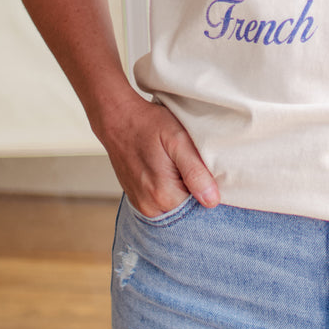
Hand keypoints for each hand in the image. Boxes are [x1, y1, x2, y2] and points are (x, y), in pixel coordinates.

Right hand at [96, 91, 219, 217]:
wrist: (117, 119)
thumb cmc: (148, 125)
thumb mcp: (178, 140)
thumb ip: (195, 172)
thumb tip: (211, 201)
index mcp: (163, 195)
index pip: (200, 208)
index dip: (207, 190)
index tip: (202, 170)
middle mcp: (149, 207)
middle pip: (187, 210)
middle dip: (193, 191)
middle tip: (187, 163)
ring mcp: (141, 204)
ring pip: (174, 207)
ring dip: (181, 191)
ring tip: (175, 166)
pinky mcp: (136, 199)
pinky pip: (161, 204)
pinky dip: (168, 190)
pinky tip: (166, 170)